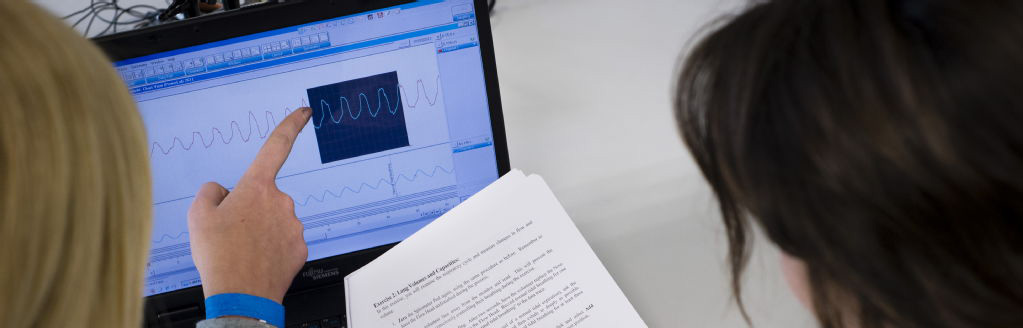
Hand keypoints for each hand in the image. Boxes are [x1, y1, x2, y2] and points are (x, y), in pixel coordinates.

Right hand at [188, 107, 311, 302]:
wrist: (241, 296)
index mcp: (257, 187)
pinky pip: (283, 240)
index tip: (304, 112)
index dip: (290, 126)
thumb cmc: (219, 256)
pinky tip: (257, 260)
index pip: (276, 146)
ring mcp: (294, 225)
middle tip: (232, 232)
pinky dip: (271, 248)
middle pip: (264, 197)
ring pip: (274, 220)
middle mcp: (281, 202)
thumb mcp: (198, 215)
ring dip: (260, 230)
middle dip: (250, 209)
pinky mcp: (301, 247)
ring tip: (242, 250)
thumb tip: (223, 191)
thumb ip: (210, 192)